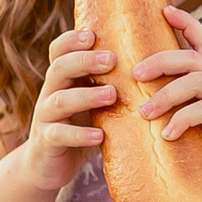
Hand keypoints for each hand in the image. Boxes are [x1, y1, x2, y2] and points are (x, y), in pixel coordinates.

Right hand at [16, 27, 113, 192]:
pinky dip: (80, 135)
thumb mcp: (93, 102)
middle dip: (85, 61)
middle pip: (59, 68)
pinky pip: (59, 135)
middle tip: (112, 59)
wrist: (50, 166)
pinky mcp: (46, 143)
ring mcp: (45, 117)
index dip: (72, 40)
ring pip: (60, 100)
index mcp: (62, 79)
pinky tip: (100, 136)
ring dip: (86, 95)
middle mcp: (50, 92)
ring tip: (112, 95)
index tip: (94, 35)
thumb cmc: (81, 126)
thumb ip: (111, 83)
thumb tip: (156, 62)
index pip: (59, 50)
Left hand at [130, 6, 201, 190]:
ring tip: (144, 112)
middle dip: (161, 61)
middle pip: (191, 58)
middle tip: (135, 73)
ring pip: (196, 81)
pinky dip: (184, 119)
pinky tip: (168, 134)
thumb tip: (145, 113)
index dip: (187, 23)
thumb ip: (187, 112)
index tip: (165, 10)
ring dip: (166, 95)